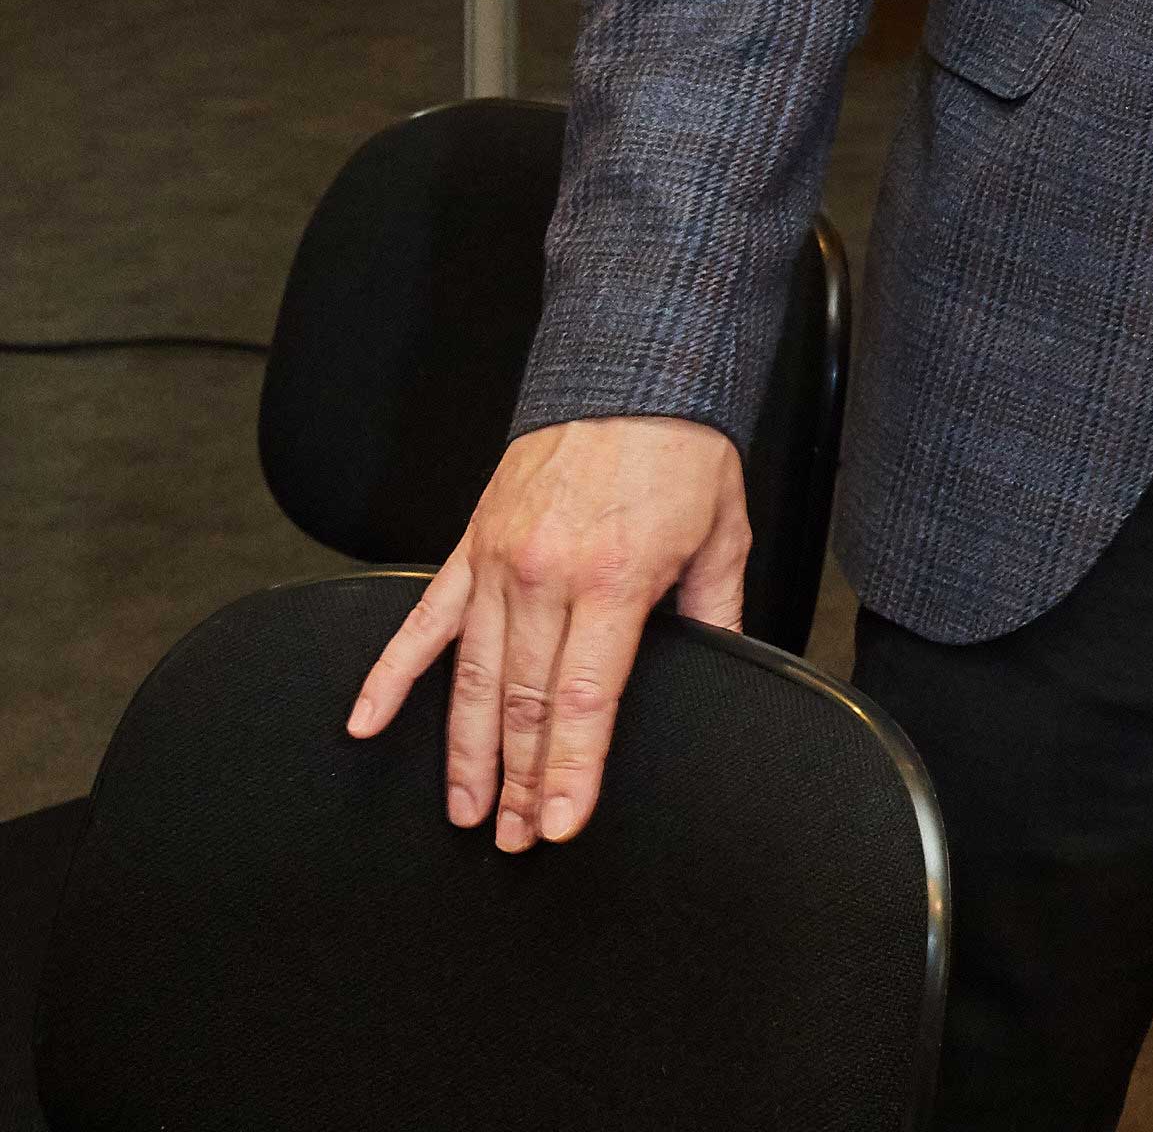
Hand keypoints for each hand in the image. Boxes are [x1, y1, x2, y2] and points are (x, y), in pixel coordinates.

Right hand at [346, 417, 750, 849]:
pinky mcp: (472, 545)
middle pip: (524, 706)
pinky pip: (422, 622)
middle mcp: (547, 575)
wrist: (631, 373)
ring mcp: (500, 561)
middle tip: (517, 838)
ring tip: (469, 810)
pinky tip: (366, 725)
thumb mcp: (722, 534)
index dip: (569, 773)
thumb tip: (727, 666)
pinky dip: (390, 676)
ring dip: (468, 754)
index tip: (559, 826)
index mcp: (613, 579)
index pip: (583, 701)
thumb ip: (717, 612)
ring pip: (473, 681)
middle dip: (521, 782)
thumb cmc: (681, 448)